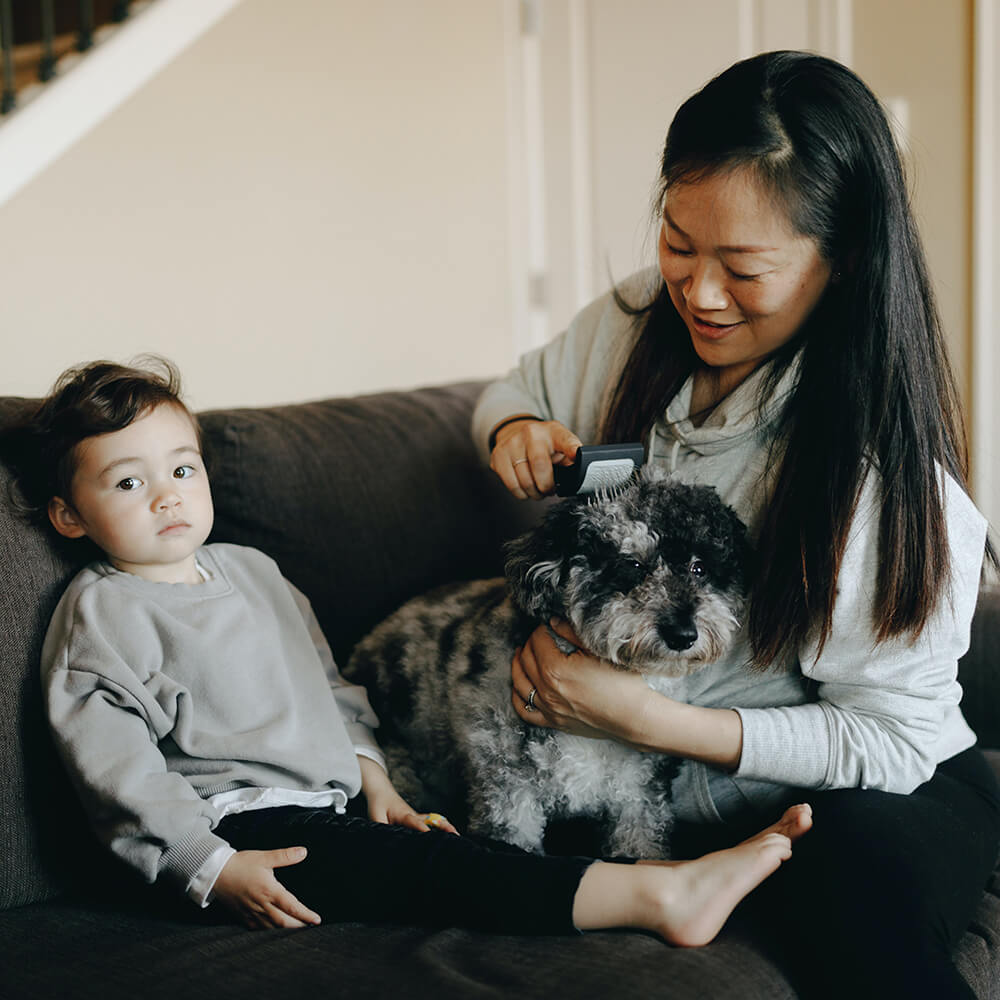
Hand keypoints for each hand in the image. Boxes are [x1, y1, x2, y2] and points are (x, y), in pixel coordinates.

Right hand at [213, 847, 320, 929]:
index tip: (316, 920)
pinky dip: (269, 932)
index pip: (292, 906)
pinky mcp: (243, 917)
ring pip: (272, 928)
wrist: (215, 874)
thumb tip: (304, 852)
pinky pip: (258, 929)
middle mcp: (262, 905)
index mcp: (269, 891)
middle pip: (284, 922)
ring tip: (297, 931)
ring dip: (286, 931)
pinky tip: (275, 931)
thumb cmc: (241, 864)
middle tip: (311, 928)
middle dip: (299, 926)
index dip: (305, 914)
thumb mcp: (264, 857)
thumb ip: (285, 856)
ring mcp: (252, 913)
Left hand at [359, 756, 458, 834]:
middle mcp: (414, 815)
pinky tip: (447, 836)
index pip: (416, 822)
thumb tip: (384, 840)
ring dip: (445, 827)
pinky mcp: (416, 819)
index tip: (430, 835)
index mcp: (404, 815)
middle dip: (443, 827)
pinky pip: (431, 823)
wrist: (382, 791)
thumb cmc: (379, 804)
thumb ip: (380, 826)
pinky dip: (440, 828)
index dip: (423, 829)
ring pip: (434, 821)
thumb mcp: (375, 815)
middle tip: (455, 835)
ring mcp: (417, 817)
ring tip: (457, 838)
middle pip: (432, 820)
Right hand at [490, 417, 581, 498]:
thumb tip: (580, 477)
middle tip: (549, 490)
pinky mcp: (498, 455)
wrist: (515, 431)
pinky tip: (525, 488)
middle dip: (546, 486)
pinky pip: (511, 484)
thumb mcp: (561, 445)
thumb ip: (571, 459)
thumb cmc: (543, 444)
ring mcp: (512, 443)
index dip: (571, 448)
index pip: (565, 439)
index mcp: (553, 431)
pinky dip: (520, 492)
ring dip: (533, 493)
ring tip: (537, 490)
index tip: (576, 455)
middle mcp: (531, 433)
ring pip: (524, 480)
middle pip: (540, 466)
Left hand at [510, 619, 650, 741]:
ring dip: (517, 665)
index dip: (541, 629)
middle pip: (526, 659)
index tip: (547, 626)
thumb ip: (572, 632)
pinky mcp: (554, 722)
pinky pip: (525, 712)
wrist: (634, 716)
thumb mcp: (599, 649)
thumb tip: (552, 622)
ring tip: (521, 654)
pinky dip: (518, 697)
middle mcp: (547, 690)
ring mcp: (549, 709)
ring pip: (520, 683)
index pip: (537, 641)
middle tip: (538, 637)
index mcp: (556, 669)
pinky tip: (520, 687)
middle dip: (530, 644)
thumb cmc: (621, 682)